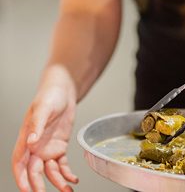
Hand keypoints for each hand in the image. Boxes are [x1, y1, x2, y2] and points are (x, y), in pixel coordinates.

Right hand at [12, 66, 78, 191]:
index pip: (19, 162)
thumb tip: (30, 142)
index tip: (27, 190)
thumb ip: (37, 126)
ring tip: (67, 190)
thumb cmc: (49, 97)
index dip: (21, 177)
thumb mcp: (43, 108)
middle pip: (34, 171)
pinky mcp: (60, 147)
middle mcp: (36, 147)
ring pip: (50, 171)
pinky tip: (73, 179)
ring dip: (57, 182)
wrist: (64, 92)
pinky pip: (63, 164)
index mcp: (26, 139)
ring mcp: (48, 148)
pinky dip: (67, 173)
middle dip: (39, 185)